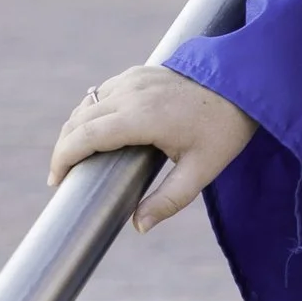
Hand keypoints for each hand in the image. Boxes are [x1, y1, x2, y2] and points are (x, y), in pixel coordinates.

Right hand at [49, 67, 258, 233]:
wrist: (245, 84)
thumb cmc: (224, 130)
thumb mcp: (201, 172)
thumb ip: (169, 201)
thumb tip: (138, 227)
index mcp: (140, 117)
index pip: (84, 136)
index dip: (63, 159)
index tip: (56, 181)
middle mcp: (129, 93)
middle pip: (78, 120)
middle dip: (64, 149)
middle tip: (61, 177)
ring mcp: (132, 79)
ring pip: (87, 105)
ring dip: (75, 129)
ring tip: (76, 158)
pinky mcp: (138, 73)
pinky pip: (102, 93)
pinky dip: (91, 112)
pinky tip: (96, 132)